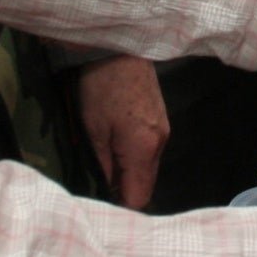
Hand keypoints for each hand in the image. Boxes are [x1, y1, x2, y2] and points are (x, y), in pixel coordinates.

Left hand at [74, 55, 168, 208]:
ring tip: (103, 171)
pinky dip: (133, 159)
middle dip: (124, 192)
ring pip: (147, 169)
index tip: (102, 209)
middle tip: (97, 192)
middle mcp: (160, 144)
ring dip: (128, 175)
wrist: (116, 47)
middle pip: (146, 185)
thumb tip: (108, 192)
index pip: (139, 197)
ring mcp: (163, 131)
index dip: (121, 208)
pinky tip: (115, 151)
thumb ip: (103, 166)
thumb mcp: (92, 131)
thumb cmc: (99, 88)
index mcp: (144, 149)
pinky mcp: (159, 120)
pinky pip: (148, 152)